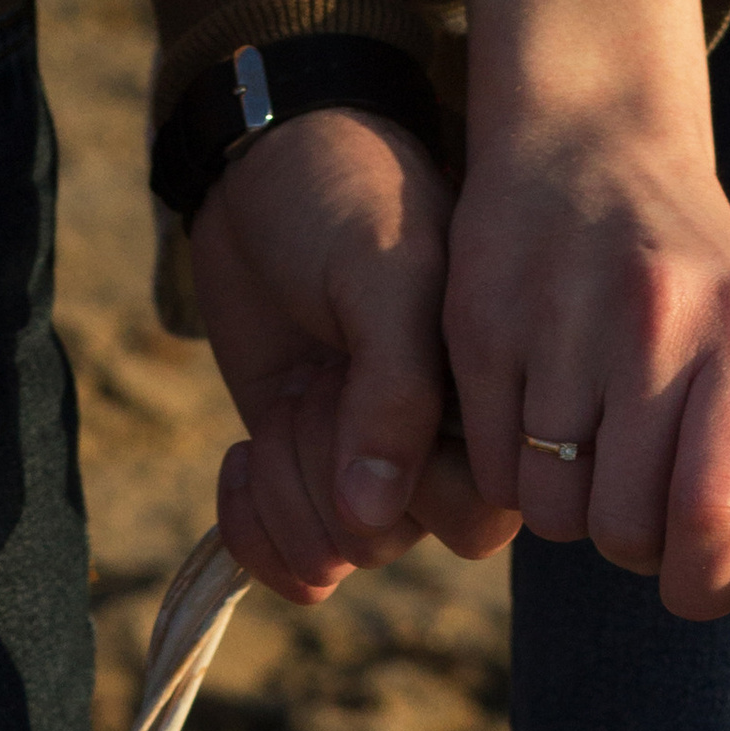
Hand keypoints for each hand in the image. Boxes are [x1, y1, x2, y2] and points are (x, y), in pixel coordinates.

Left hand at [190, 110, 520, 603]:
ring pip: (329, 553)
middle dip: (330, 468)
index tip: (370, 376)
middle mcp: (437, 454)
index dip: (408, 473)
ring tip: (290, 389)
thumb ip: (395, 387)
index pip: (475, 516)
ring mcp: (366, 473)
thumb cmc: (346, 195)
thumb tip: (371, 513)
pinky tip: (239, 458)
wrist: (261, 168)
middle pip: (391, 542)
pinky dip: (249, 529)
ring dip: (285, 477)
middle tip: (322, 374)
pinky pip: (287, 562)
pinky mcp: (302, 479)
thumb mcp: (386, 272)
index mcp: (490, 407)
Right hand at [448, 0, 729, 619]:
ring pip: (549, 513)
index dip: (702, 583)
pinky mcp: (480, 321)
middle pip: (622, 531)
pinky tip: (533, 413)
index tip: (695, 580)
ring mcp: (560, 316)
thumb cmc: (688, 277)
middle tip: (633, 491)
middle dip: (629, 542)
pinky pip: (492, 470)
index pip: (713, 515)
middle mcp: (655, 317)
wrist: (589, 142)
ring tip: (583, 446)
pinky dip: (511, 470)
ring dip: (565, 507)